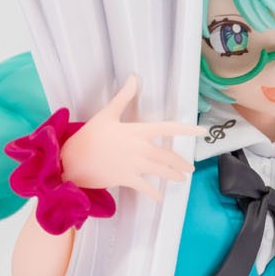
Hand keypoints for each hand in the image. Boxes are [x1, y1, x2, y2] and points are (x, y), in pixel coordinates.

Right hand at [60, 75, 204, 203]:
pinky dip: (154, 194)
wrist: (72, 160)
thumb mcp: (107, 113)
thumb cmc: (89, 136)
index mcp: (137, 131)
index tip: (202, 133)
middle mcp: (139, 148)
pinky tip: (161, 198)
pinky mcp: (126, 178)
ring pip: (160, 171)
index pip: (168, 128)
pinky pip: (145, 188)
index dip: (187, 130)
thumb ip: (124, 97)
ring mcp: (133, 165)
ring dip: (173, 175)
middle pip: (167, 155)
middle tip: (189, 167)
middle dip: (180, 162)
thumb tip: (135, 77)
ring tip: (182, 179)